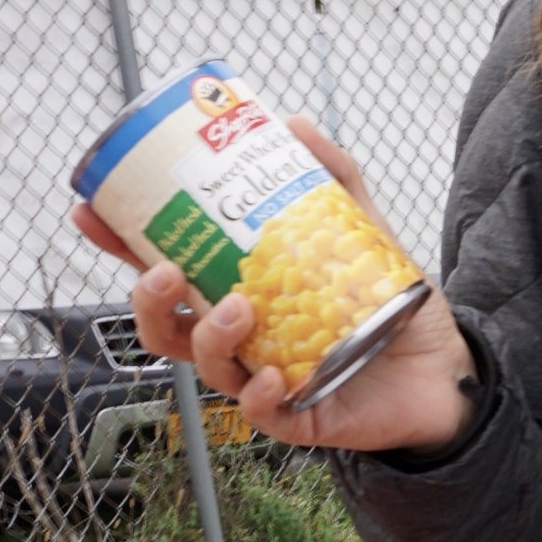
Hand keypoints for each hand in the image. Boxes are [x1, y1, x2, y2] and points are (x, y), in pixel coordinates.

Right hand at [72, 118, 478, 454]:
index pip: (165, 271)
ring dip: (209, 337)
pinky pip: (262, 413)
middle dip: (148, 301)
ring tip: (239, 305)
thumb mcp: (364, 232)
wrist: (449, 370)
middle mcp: (243, 339)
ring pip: (205, 368)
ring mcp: (265, 379)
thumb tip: (295, 124)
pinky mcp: (300, 417)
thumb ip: (334, 179)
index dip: (122, 246)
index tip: (91, 213)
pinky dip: (261, 395)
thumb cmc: (391, 307)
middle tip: (165, 271)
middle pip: (164, 327)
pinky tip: (275, 376)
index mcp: (240, 292)